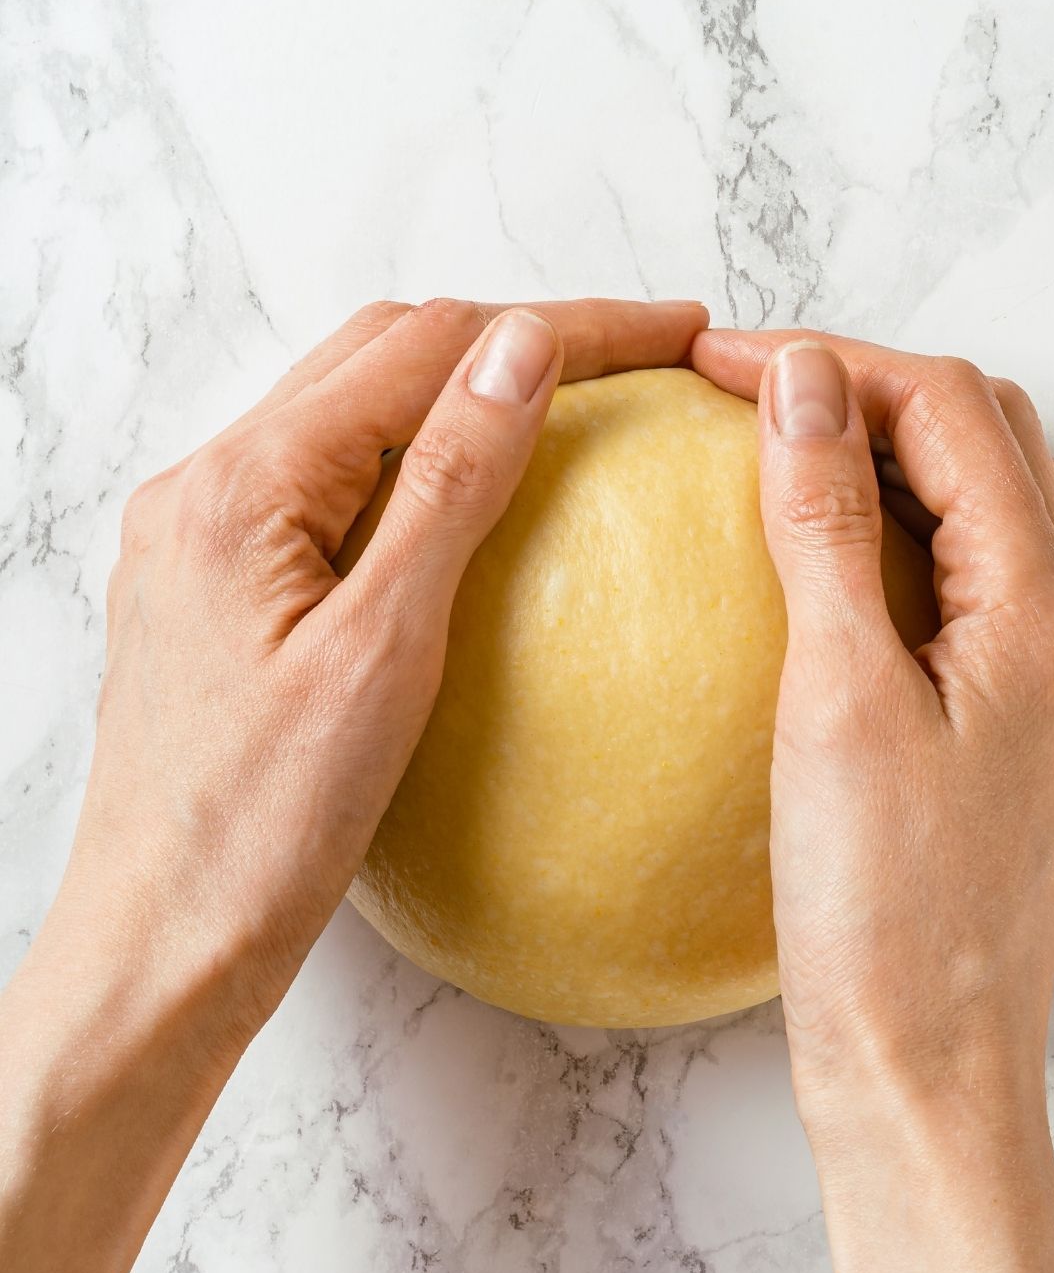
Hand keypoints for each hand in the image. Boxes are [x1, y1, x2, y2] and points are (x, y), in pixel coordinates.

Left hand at [0, 294, 705, 1272]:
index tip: (673, 330)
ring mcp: (204, 534)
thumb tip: (520, 349)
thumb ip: (450, 486)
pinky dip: (410, 462)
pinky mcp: (217, 587)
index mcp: (241, 485)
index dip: (562, 327)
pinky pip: (326, 485)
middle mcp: (206, 485)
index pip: (426, 350)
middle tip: (637, 357)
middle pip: (382, 355)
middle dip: (513, 336)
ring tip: (575, 405)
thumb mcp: (382, 653)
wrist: (161, 946)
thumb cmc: (263, 830)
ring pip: (352, 412)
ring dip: (459, 389)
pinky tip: (474, 501)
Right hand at [692, 326, 1053, 1272]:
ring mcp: (1048, 678)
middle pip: (987, 438)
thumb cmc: (882, 909)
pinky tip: (815, 566)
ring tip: (780, 461)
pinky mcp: (1008, 722)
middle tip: (748, 400)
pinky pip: (968, 583)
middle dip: (870, 388)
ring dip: (892, 457)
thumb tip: (801, 381)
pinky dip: (898, 538)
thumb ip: (824, 524)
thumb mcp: (836, 698)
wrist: (926, 1066)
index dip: (836, 360)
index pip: (952, 411)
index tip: (719, 361)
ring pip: (987, 503)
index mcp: (1047, 610)